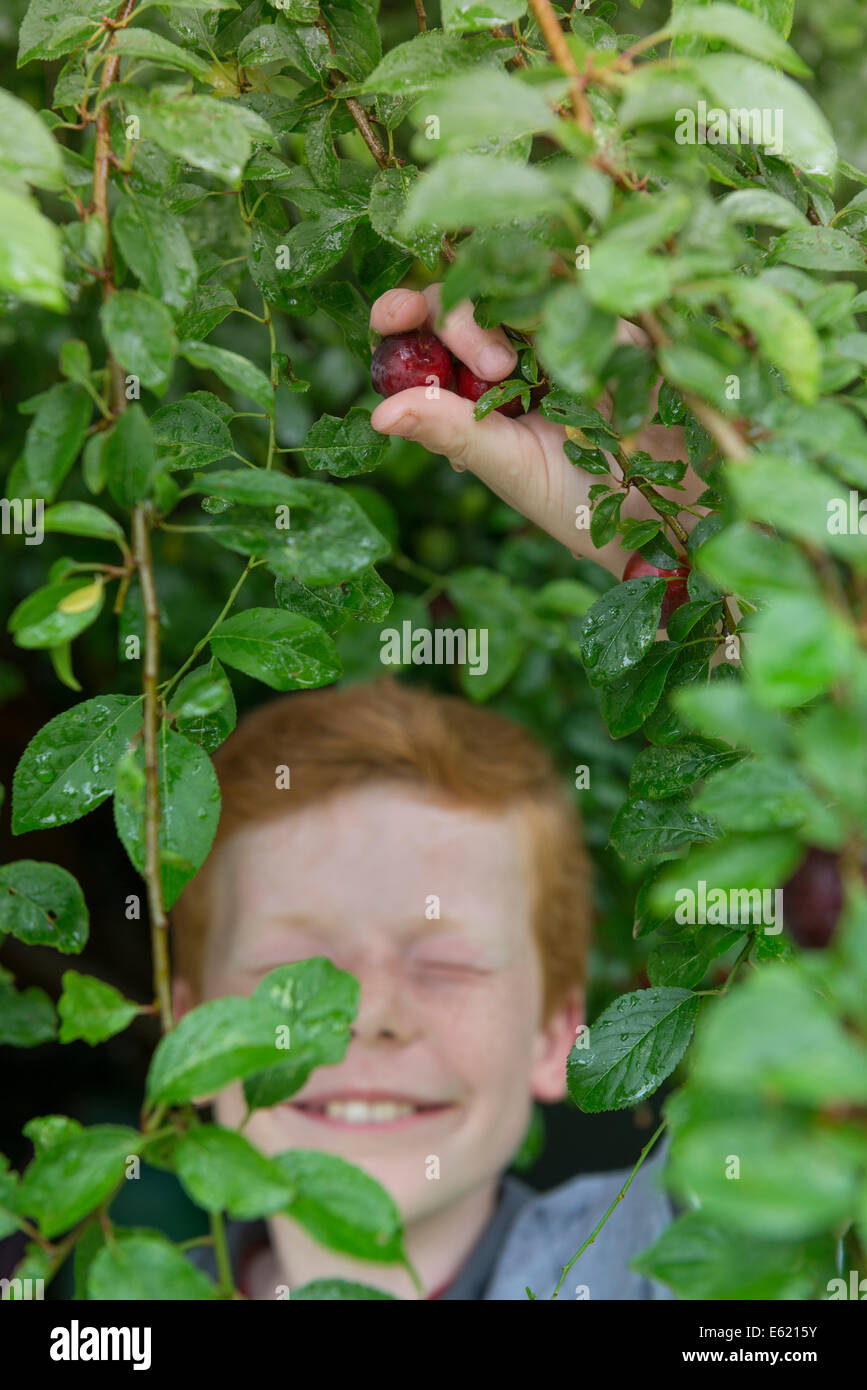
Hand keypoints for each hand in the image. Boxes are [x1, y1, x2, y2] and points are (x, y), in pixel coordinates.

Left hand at [369, 284, 697, 576]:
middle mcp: (521, 347)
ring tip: (511, 363)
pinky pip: (587, 288)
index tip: (394, 315)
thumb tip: (377, 414)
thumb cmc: (584, 505)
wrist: (669, 518)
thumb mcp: (509, 469)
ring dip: (507, 309)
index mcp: (481, 381)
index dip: (405, 309)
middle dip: (462, 316)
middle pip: (472, 290)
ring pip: (521, 279)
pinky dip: (566, 299)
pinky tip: (562, 332)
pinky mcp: (624, 323)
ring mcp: (571, 329)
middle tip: (490, 366)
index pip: (431, 325)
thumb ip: (450, 434)